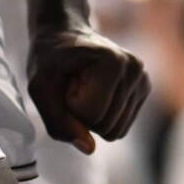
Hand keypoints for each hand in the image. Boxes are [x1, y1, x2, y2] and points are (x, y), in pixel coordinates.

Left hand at [27, 25, 150, 153]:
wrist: (64, 35)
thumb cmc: (49, 60)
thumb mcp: (40, 88)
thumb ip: (59, 121)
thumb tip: (89, 149)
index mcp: (113, 61)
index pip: (91, 115)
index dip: (70, 105)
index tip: (67, 79)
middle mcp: (135, 69)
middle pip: (105, 127)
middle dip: (82, 114)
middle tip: (74, 84)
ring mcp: (142, 79)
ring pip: (115, 132)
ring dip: (92, 117)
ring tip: (85, 87)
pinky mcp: (143, 91)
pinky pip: (120, 128)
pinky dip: (103, 117)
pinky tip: (96, 92)